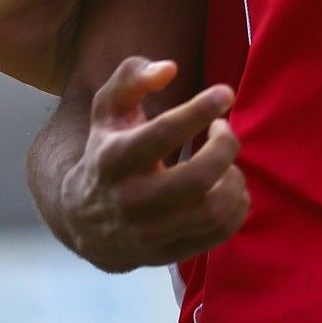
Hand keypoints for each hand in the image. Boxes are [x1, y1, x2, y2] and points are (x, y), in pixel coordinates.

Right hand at [58, 56, 248, 271]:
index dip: (200, 109)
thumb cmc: (107, 150)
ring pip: (213, 210)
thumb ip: (132, 76)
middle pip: (198, 178)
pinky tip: (230, 185)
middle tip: (224, 129)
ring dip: (234, 178)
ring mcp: (150, 233)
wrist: (84, 219)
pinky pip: (219, 233)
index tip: (225, 92)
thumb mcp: (107, 109)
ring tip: (227, 162)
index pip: (164, 133)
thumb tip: (169, 68)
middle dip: (225, 146)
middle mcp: (130, 200)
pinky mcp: (168, 254)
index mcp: (113, 158)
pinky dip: (237, 206)